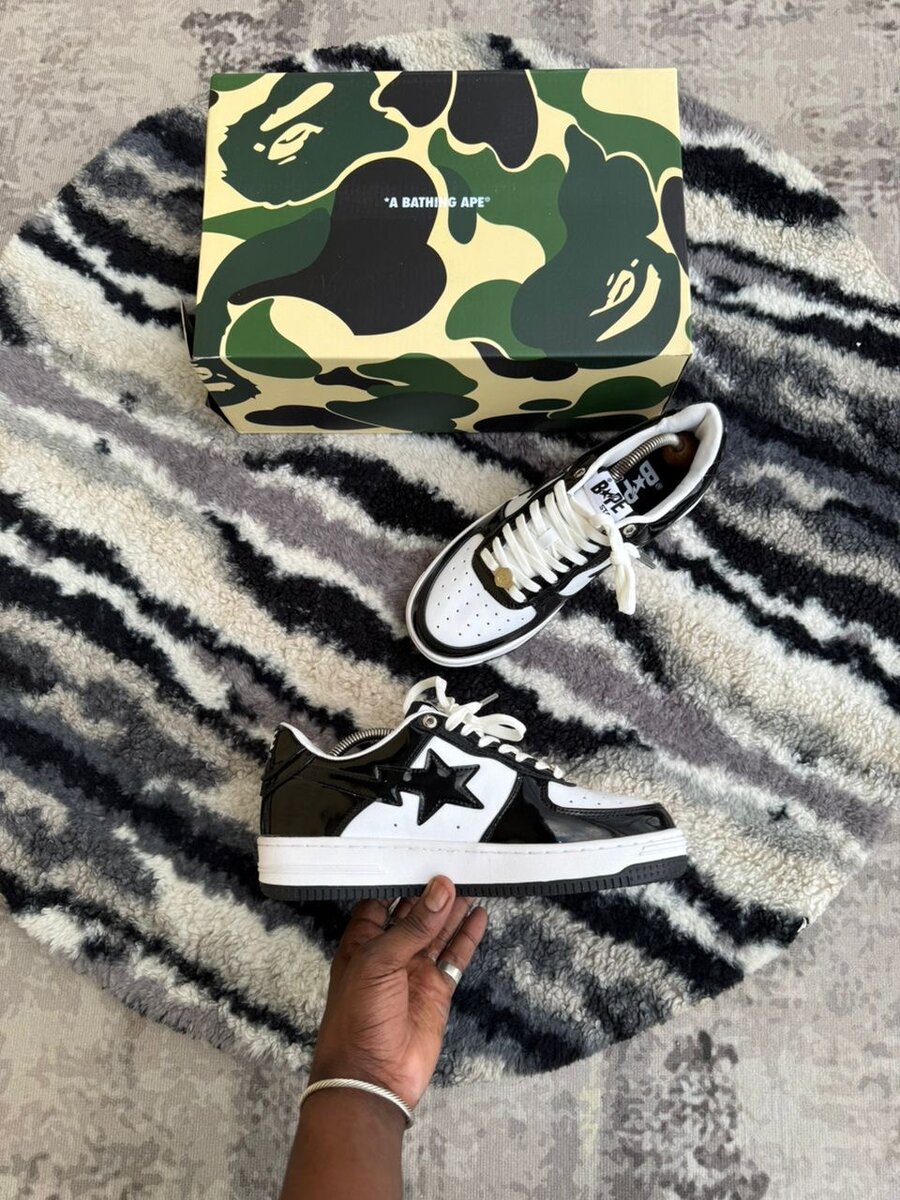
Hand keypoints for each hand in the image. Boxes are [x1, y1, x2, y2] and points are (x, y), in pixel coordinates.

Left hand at [309, 876, 487, 1108]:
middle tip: (454, 864)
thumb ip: (413, 925)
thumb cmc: (357, 1019)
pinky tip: (478, 915)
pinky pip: (454, 956)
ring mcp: (414, 971)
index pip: (382, 901)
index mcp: (362, 942)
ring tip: (472, 881)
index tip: (422, 857)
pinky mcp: (436, 990)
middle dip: (432, 891)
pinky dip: (467, 936)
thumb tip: (440, 889)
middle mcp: (388, 953)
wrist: (372, 1077)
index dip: (401, 880)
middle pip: (414, 913)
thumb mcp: (380, 962)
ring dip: (453, 909)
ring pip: (438, 931)